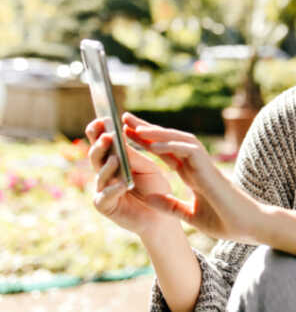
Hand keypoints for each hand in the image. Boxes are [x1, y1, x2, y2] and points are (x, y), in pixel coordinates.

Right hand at [86, 118, 173, 236]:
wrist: (161, 214)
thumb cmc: (154, 186)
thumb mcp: (146, 167)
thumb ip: (132, 155)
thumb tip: (116, 136)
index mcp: (113, 158)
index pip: (101, 141)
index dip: (99, 130)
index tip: (102, 119)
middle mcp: (104, 172)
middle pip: (96, 156)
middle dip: (100, 145)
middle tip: (107, 137)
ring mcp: (102, 188)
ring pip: (99, 174)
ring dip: (107, 166)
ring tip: (116, 159)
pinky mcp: (104, 205)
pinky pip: (105, 196)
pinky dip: (113, 189)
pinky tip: (123, 184)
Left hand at [122, 113, 263, 242]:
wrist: (250, 226)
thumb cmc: (226, 222)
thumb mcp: (191, 215)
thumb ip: (171, 206)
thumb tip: (148, 198)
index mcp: (192, 175)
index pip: (167, 152)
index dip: (147, 142)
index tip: (127, 134)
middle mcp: (197, 165)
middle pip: (169, 140)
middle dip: (147, 129)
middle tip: (124, 118)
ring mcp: (204, 165)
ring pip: (179, 139)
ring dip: (157, 132)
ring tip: (134, 127)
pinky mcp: (210, 169)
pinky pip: (188, 150)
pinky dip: (171, 145)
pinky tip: (152, 144)